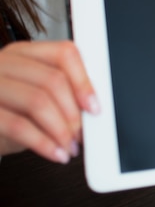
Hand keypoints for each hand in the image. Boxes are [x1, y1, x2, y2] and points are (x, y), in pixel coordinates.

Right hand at [0, 41, 99, 163]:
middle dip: (74, 112)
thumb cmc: (11, 113)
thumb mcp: (37, 96)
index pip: (63, 53)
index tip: (94, 106)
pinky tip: (55, 153)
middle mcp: (4, 63)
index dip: (84, 82)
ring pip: (38, 101)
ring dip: (61, 130)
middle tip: (81, 133)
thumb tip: (94, 106)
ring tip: (68, 146)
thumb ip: (63, 93)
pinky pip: (18, 125)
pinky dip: (44, 143)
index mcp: (24, 53)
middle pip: (52, 79)